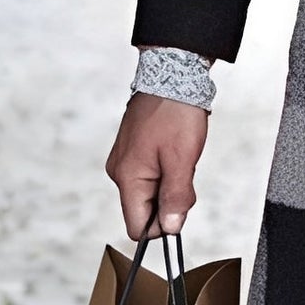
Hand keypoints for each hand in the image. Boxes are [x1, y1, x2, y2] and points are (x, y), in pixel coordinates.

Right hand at [105, 93, 207, 240]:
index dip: (162, 227)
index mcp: (127, 178)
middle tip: (185, 173)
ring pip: (150, 192)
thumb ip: (176, 197)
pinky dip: (167, 171)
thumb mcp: (182, 159)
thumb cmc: (175, 113)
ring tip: (180, 157)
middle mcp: (120, 172)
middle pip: (144, 210)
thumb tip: (171, 229)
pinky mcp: (134, 151)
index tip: (182, 209)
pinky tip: (176, 152)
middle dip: (170, 202)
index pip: (137, 226)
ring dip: (170, 184)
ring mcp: (125, 160)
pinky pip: (151, 175)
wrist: (172, 76)